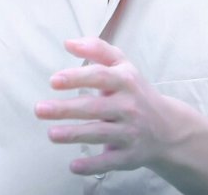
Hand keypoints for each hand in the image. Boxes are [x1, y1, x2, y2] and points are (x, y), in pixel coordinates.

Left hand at [35, 37, 175, 175]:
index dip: (76, 78)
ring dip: (73, 135)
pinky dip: (92, 165)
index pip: (99, 76)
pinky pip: (109, 161)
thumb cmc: (134, 90)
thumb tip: (69, 43)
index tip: (53, 81)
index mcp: (125, 80)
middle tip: (40, 109)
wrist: (167, 127)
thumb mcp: (121, 65)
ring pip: (99, 133)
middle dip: (65, 109)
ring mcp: (130, 132)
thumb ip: (97, 49)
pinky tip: (74, 166)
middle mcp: (128, 106)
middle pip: (94, 107)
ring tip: (51, 134)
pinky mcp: (129, 155)